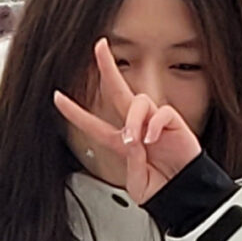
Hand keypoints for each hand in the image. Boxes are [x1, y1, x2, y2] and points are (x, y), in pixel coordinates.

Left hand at [52, 40, 202, 204]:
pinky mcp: (174, 123)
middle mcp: (137, 126)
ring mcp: (155, 122)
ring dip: (133, 119)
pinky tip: (152, 139)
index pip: (93, 123)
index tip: (57, 98)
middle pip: (118, 90)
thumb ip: (130, 161)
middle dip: (109, 67)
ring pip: (138, 101)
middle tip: (99, 47)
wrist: (185, 193)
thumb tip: (132, 140)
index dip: (74, 112)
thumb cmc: (161, 188)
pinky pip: (162, 112)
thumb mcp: (136, 181)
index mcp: (122, 142)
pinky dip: (154, 125)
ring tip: (136, 140)